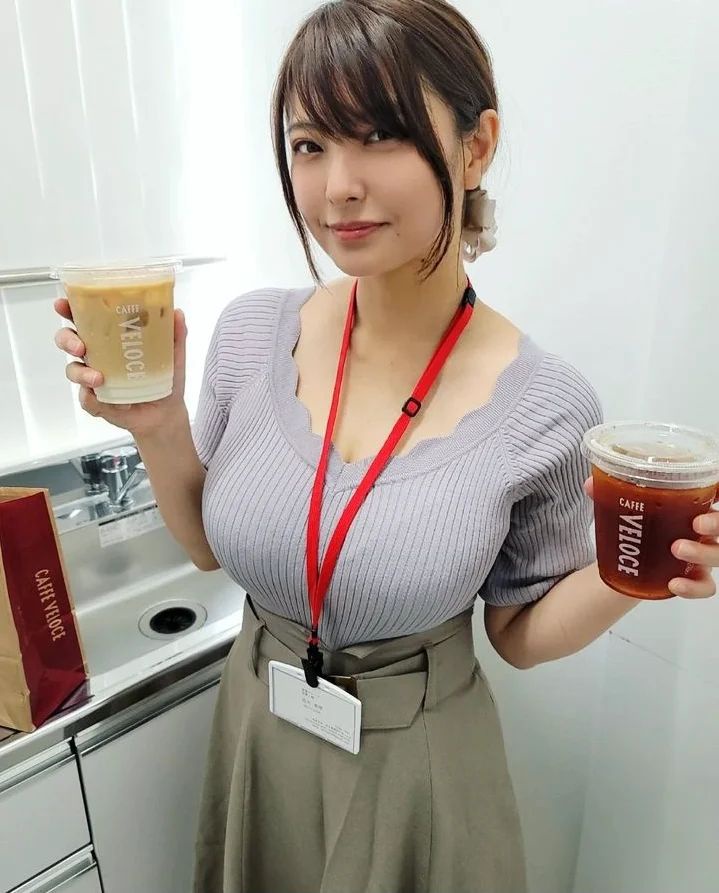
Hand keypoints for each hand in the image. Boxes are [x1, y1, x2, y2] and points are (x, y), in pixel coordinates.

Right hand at [53, 297, 189, 438]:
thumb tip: (177, 313)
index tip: (63, 304)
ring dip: (81, 373)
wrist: (166, 413)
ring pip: (73, 370)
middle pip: (68, 340)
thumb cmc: (165, 378)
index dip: (68, 309)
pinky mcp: (95, 401)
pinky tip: (117, 402)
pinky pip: (87, 400)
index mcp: (109, 337)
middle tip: (81, 347)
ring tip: (99, 379)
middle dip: (67, 340)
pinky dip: (98, 401)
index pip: (83, 318)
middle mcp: (96, 355)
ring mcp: (92, 378)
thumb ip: (175, 334)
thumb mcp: (174, 354)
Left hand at [583, 475, 717, 598]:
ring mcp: (702, 554)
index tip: (717, 490)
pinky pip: (705, 586)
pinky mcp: (694, 578)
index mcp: (693, 504)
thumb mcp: (625, 507)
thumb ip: (609, 494)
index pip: (716, 494)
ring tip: (676, 549)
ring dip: (703, 553)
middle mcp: (704, 528)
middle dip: (717, 523)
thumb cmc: (638, 524)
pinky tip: (674, 584)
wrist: (631, 557)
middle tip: (696, 523)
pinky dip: (694, 587)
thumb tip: (589, 484)